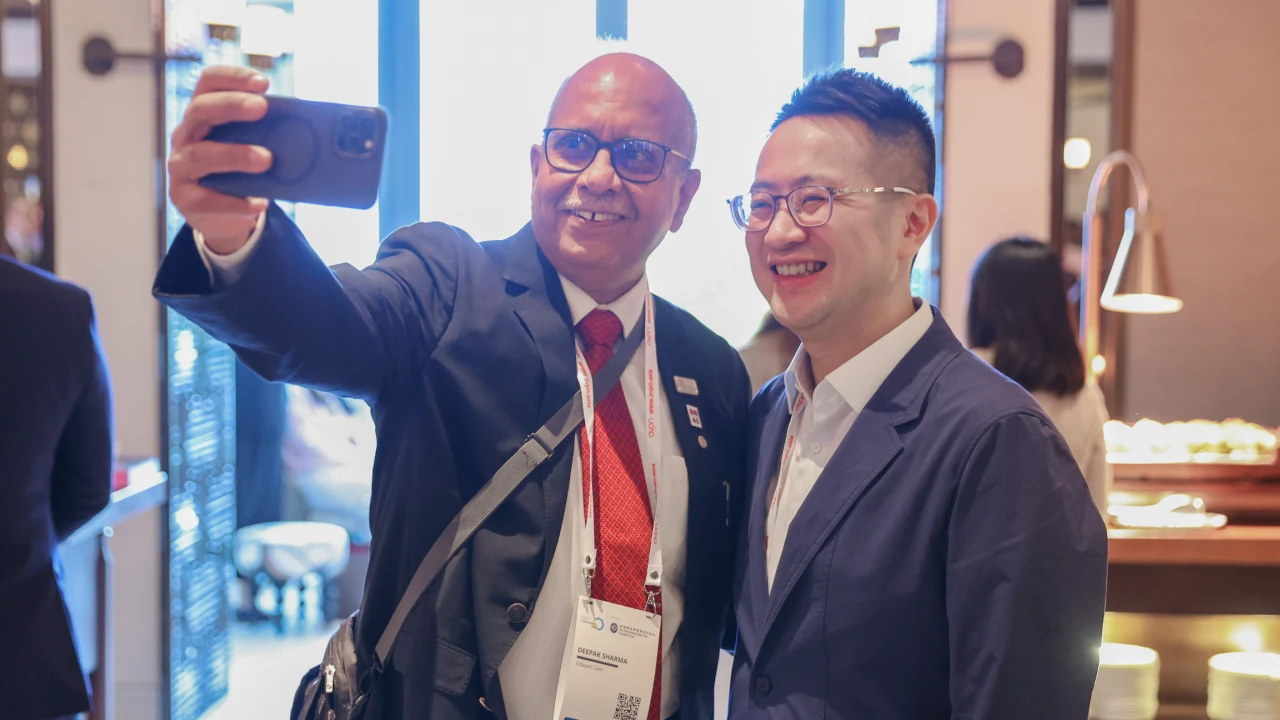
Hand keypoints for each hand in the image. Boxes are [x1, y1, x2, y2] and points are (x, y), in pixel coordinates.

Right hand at [167, 66, 272, 254]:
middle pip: (200, 110)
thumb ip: (269, 132)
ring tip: (266, 159)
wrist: (223, 215)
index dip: (233, 77)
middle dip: (231, 105)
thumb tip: (315, 125)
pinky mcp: (184, 198)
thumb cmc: (240, 169)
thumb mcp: (252, 144)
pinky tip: (259, 203)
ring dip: (234, 154)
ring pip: (200, 155)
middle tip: (262, 107)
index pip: (209, 82)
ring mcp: (181, 166)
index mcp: (203, 114)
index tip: (264, 83)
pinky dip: (235, 202)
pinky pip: (206, 199)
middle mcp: (186, 134)